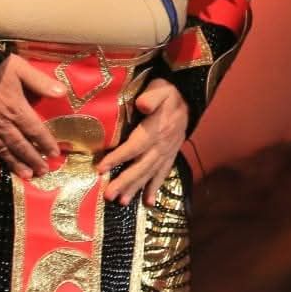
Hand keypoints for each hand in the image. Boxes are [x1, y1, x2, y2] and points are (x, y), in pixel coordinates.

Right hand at [0, 56, 66, 181]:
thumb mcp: (20, 68)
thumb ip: (41, 82)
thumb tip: (63, 93)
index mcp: (16, 108)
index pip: (36, 130)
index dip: (46, 143)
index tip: (55, 154)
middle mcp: (2, 123)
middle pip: (21, 145)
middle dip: (34, 159)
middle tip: (44, 172)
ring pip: (3, 151)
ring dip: (16, 165)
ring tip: (27, 176)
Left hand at [95, 79, 188, 206]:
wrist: (189, 98)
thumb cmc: (168, 92)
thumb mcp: (161, 88)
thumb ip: (152, 96)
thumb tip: (141, 105)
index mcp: (156, 128)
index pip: (135, 145)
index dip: (118, 157)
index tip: (101, 168)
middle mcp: (162, 144)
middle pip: (141, 165)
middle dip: (125, 181)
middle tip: (109, 195)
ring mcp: (167, 152)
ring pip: (150, 173)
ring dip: (136, 188)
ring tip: (122, 202)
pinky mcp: (170, 155)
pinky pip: (163, 174)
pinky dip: (155, 188)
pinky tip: (147, 202)